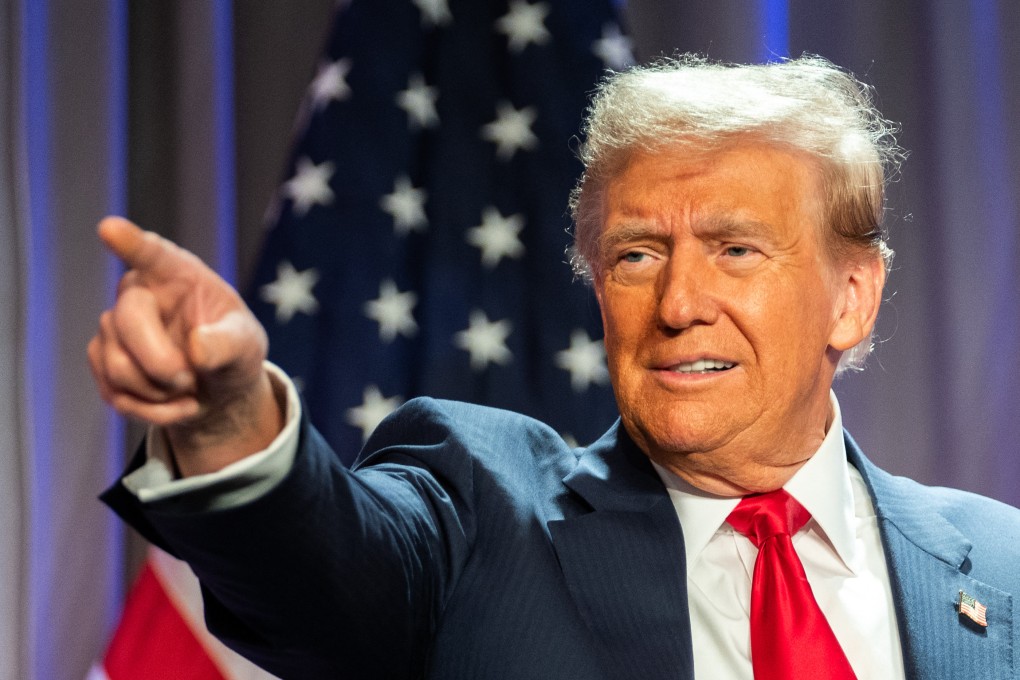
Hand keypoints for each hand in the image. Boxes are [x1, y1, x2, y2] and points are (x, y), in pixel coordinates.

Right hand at [88, 217, 282, 474]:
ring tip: (189, 389)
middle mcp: (139, 293)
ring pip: (118, 365)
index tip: (110, 228)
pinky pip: (115, 393)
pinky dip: (152, 410)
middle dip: (161, 363)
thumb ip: (228, 344)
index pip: (151, 254)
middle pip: (126, 321)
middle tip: (190, 379)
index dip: (131, 242)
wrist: (216, 389)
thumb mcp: (246, 346)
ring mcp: (114, 326)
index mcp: (178, 275)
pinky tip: (177, 405)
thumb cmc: (233, 352)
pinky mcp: (102, 360)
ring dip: (160, 392)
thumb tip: (197, 348)